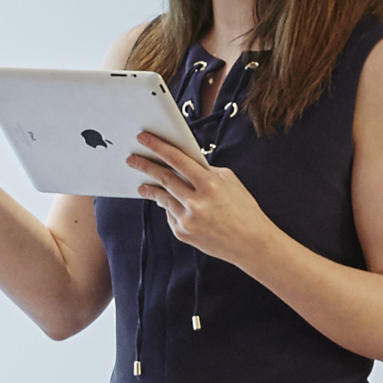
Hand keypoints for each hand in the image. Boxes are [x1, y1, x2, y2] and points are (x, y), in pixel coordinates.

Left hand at [131, 134, 278, 264]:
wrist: (251, 243)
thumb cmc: (243, 209)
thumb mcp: (229, 181)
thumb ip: (206, 171)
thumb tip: (183, 163)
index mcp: (209, 184)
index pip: (177, 160)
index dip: (158, 147)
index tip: (144, 139)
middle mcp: (196, 202)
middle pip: (164, 178)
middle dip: (145, 166)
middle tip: (132, 159)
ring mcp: (187, 220)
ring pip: (163, 198)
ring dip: (150, 190)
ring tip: (142, 185)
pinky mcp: (182, 233)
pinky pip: (171, 215)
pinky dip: (171, 208)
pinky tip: (173, 206)